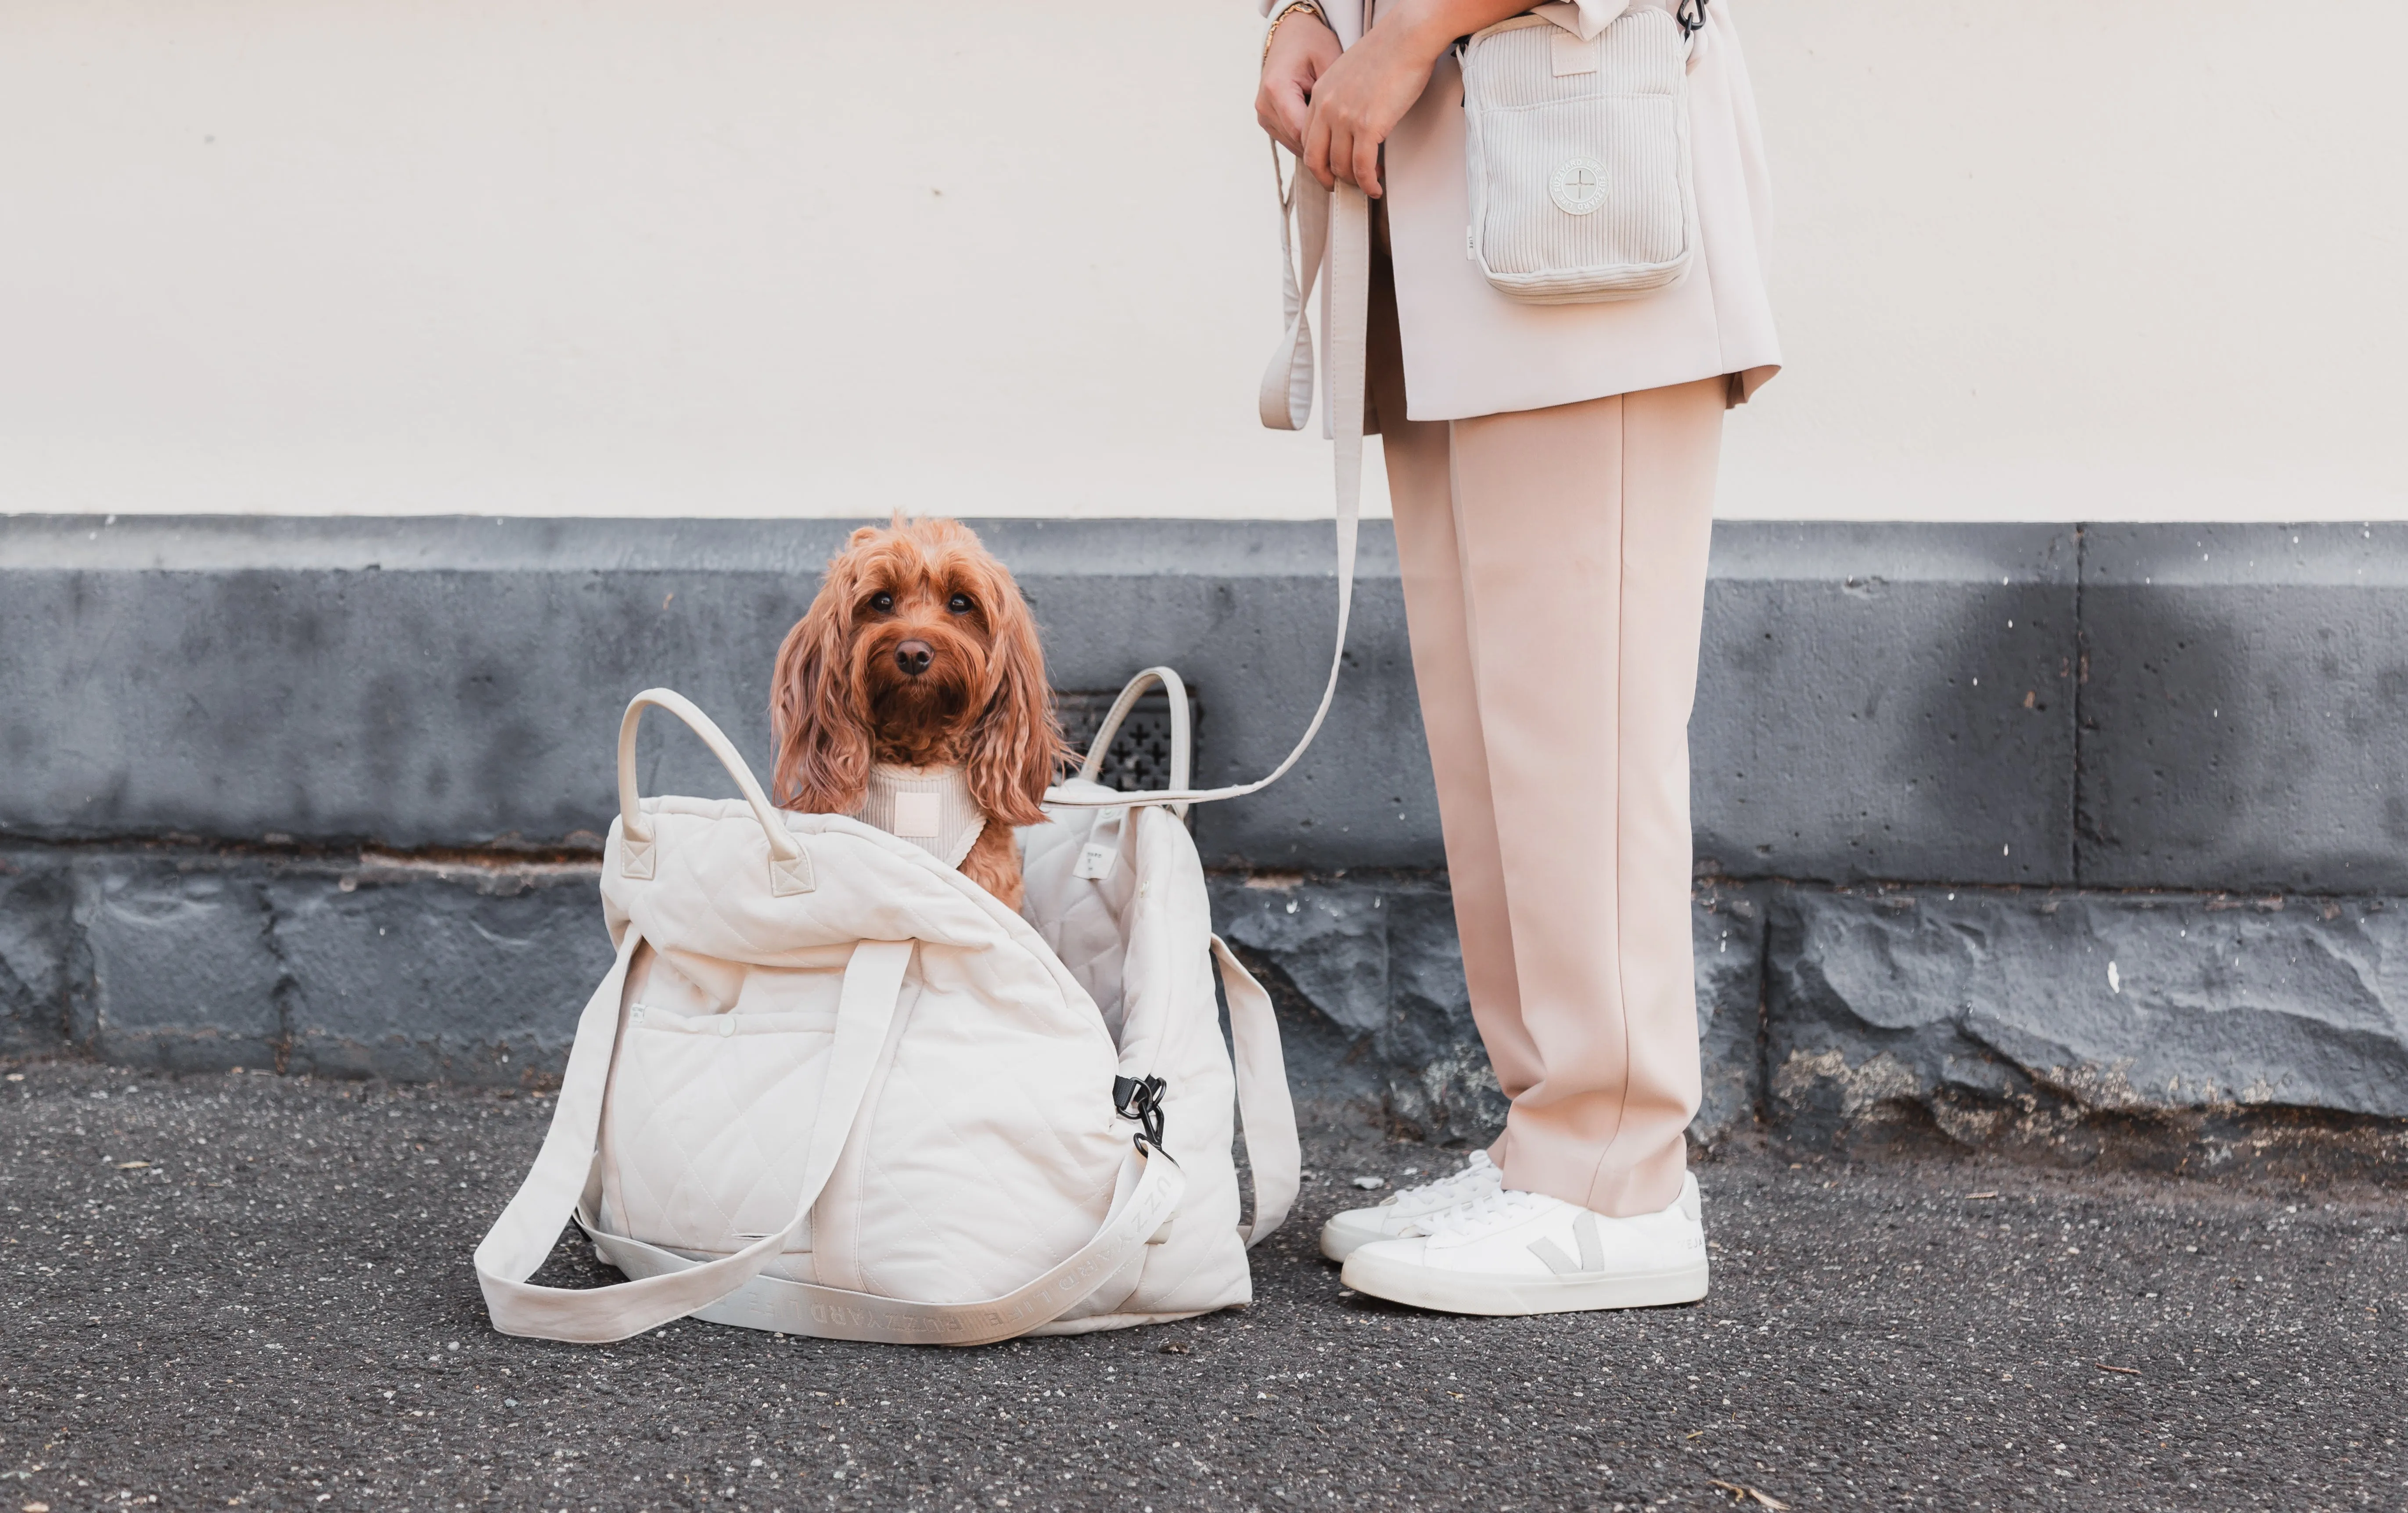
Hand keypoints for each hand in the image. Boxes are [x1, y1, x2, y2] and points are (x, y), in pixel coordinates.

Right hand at [1257, 8, 1340, 157]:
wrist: (1292, 33)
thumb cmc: (1313, 42)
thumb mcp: (1330, 61)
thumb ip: (1335, 96)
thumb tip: (1353, 131)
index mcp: (1277, 89)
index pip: (1301, 131)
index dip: (1326, 146)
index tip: (1353, 151)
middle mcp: (1265, 105)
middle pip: (1297, 141)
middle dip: (1325, 151)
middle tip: (1355, 157)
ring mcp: (1263, 114)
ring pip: (1294, 144)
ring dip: (1318, 148)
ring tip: (1345, 148)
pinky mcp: (1267, 119)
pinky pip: (1290, 139)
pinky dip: (1310, 141)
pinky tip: (1330, 137)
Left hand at [1272, 0, 1536, 198]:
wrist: (1408, 37)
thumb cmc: (1388, 52)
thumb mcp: (1350, 74)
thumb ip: (1342, 99)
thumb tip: (1349, 123)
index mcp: (1320, 93)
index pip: (1306, 139)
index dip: (1317, 161)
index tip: (1329, 169)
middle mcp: (1326, 107)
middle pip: (1315, 159)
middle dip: (1328, 179)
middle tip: (1342, 187)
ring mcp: (1345, 118)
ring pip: (1340, 166)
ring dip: (1354, 182)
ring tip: (1368, 185)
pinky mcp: (1367, 126)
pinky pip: (1363, 167)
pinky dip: (1368, 184)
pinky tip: (1376, 188)